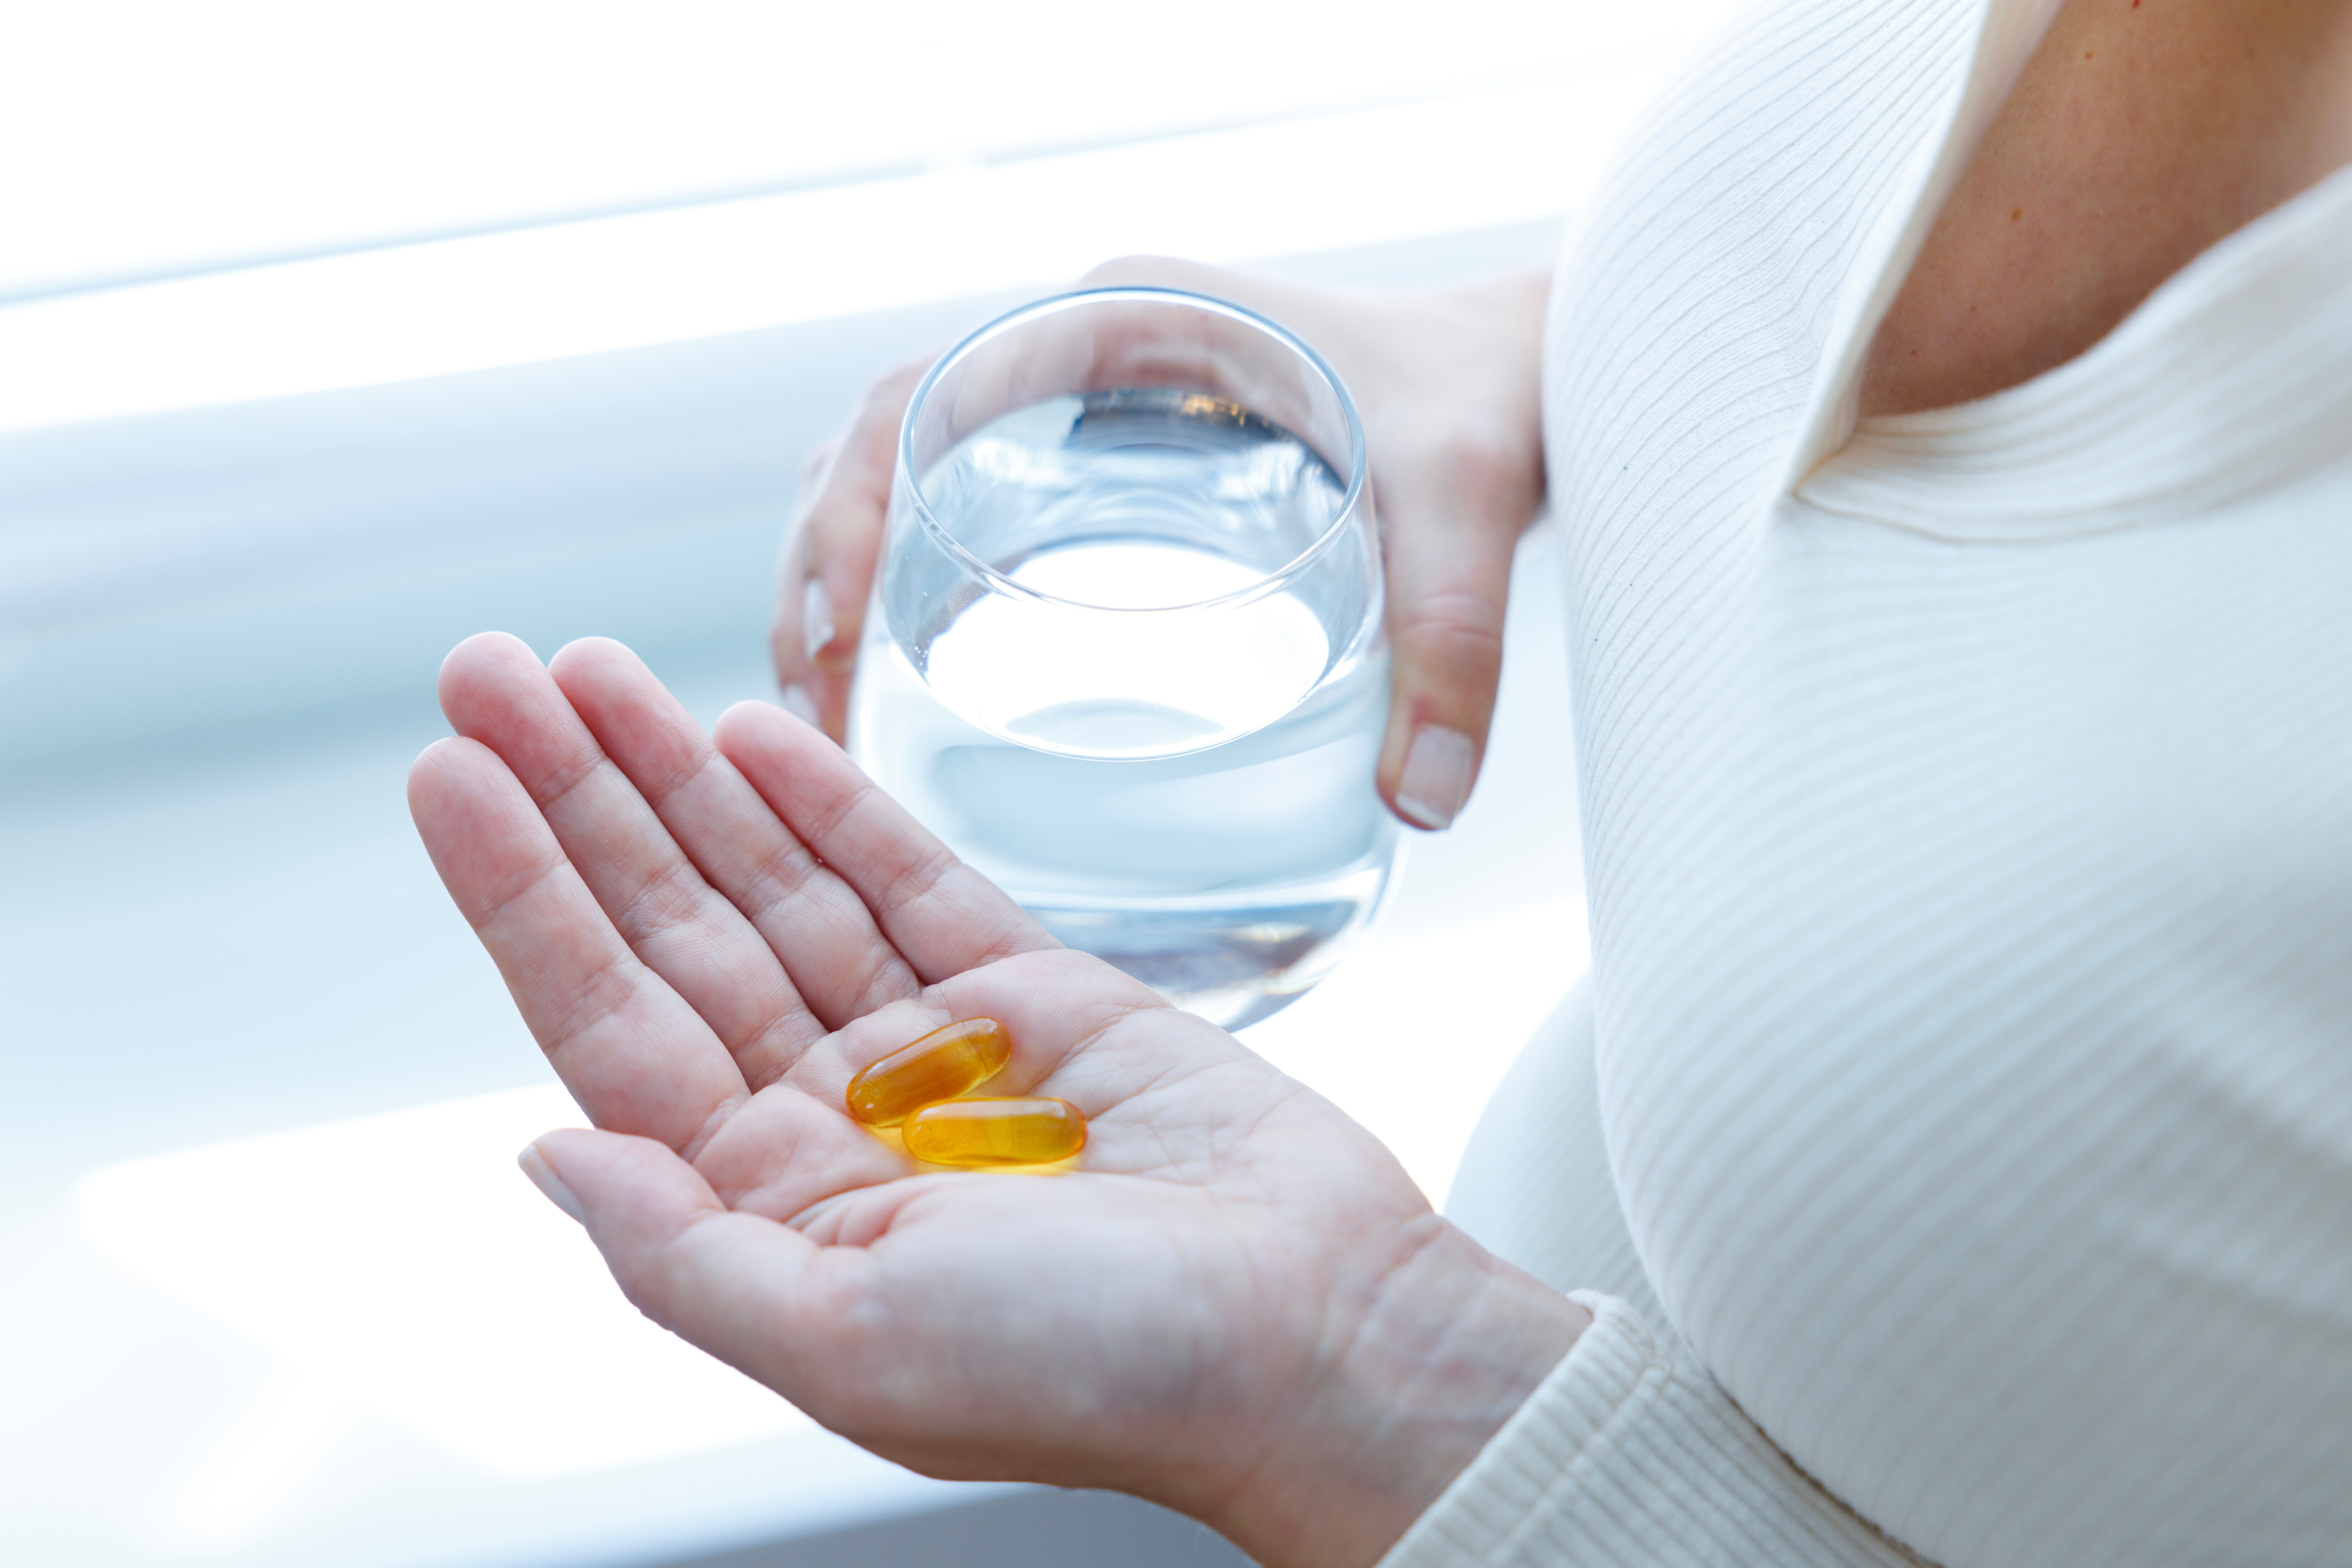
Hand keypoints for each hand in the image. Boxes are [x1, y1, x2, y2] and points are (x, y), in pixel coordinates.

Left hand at [409, 632, 1583, 1567]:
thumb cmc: (1102, 1374)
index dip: (522, 894)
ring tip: (591, 674)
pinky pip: (905, 881)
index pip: (608, 1021)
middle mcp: (835, 1121)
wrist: (1315, 1337)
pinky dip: (829, 807)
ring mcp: (935, 1050)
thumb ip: (683, 1255)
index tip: (449, 775)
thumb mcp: (853, 1346)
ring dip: (682, 777)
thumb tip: (545, 1155)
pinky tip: (756, 730)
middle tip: (488, 673)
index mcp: (774, 1208)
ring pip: (774, 884)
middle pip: (673, 928)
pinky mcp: (1036, 995)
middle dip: (576, 799)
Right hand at [771, 258, 1549, 831]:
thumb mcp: (1471, 507)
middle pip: (885, 446)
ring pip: (913, 482)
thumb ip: (1453, 645)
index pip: (921, 394)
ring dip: (853, 583)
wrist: (1527, 368)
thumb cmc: (1489, 403)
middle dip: (825, 570)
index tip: (838, 637)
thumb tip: (1420, 806)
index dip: (850, 512)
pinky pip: (977, 516)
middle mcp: (1087, 352)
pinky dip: (923, 592)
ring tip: (839, 717)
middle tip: (817, 713)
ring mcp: (1088, 405)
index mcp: (1126, 317)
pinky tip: (921, 695)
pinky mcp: (1113, 466)